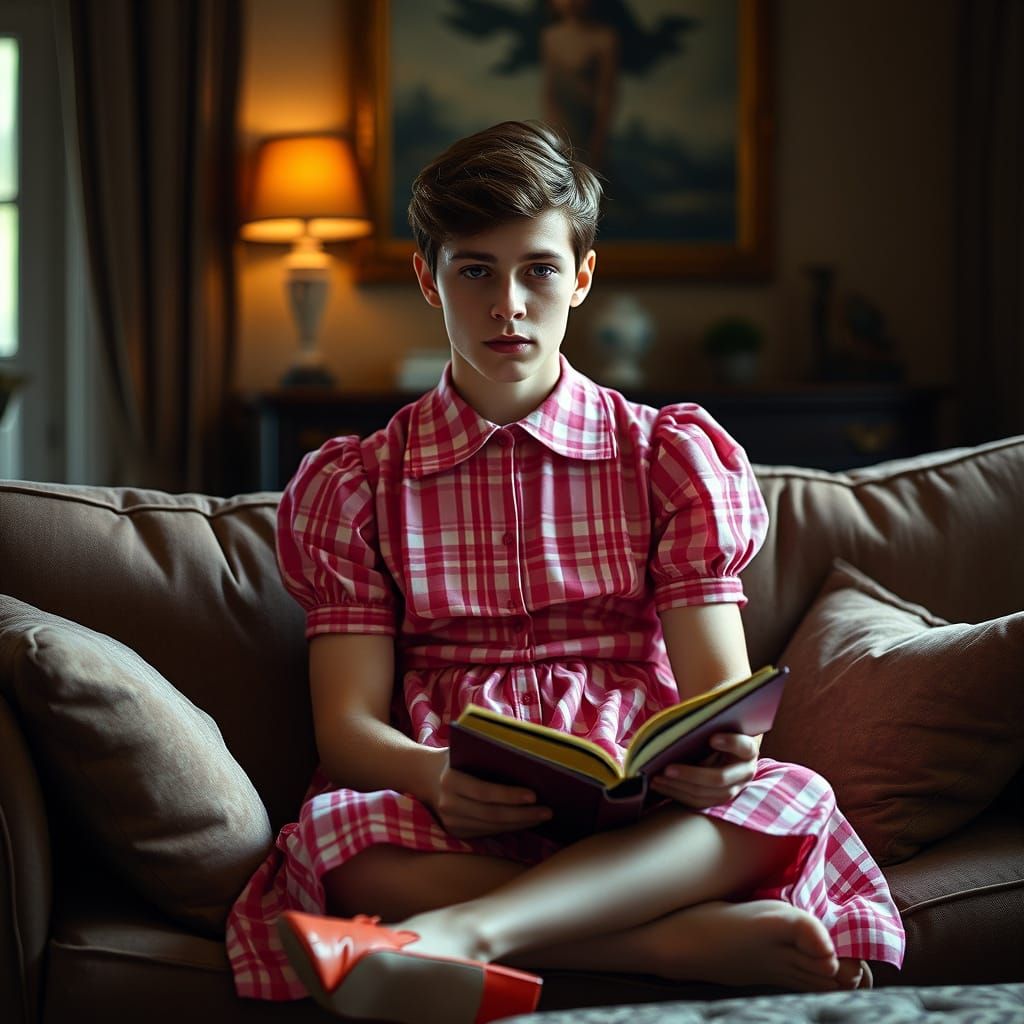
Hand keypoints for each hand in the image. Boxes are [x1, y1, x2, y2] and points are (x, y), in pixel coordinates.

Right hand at [427, 749, 552, 838]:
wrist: (423, 776)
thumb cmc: (454, 757)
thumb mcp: (465, 750)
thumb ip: (488, 754)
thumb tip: (527, 758)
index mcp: (450, 780)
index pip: (484, 791)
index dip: (509, 795)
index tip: (534, 795)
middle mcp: (448, 804)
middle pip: (492, 814)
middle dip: (522, 815)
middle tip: (548, 811)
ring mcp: (451, 822)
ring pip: (492, 827)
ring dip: (520, 824)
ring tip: (542, 816)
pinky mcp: (456, 833)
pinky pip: (487, 832)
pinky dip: (509, 828)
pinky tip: (526, 822)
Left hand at [649, 732, 759, 809]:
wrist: (727, 749)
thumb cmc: (719, 729)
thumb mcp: (719, 725)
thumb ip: (707, 726)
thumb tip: (682, 727)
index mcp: (748, 749)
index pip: (743, 746)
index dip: (730, 743)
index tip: (712, 738)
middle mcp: (744, 772)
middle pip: (720, 779)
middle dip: (691, 775)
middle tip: (667, 768)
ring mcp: (733, 789)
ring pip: (707, 795)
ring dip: (679, 787)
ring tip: (657, 778)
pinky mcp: (718, 799)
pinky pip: (698, 802)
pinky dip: (676, 794)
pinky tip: (659, 785)